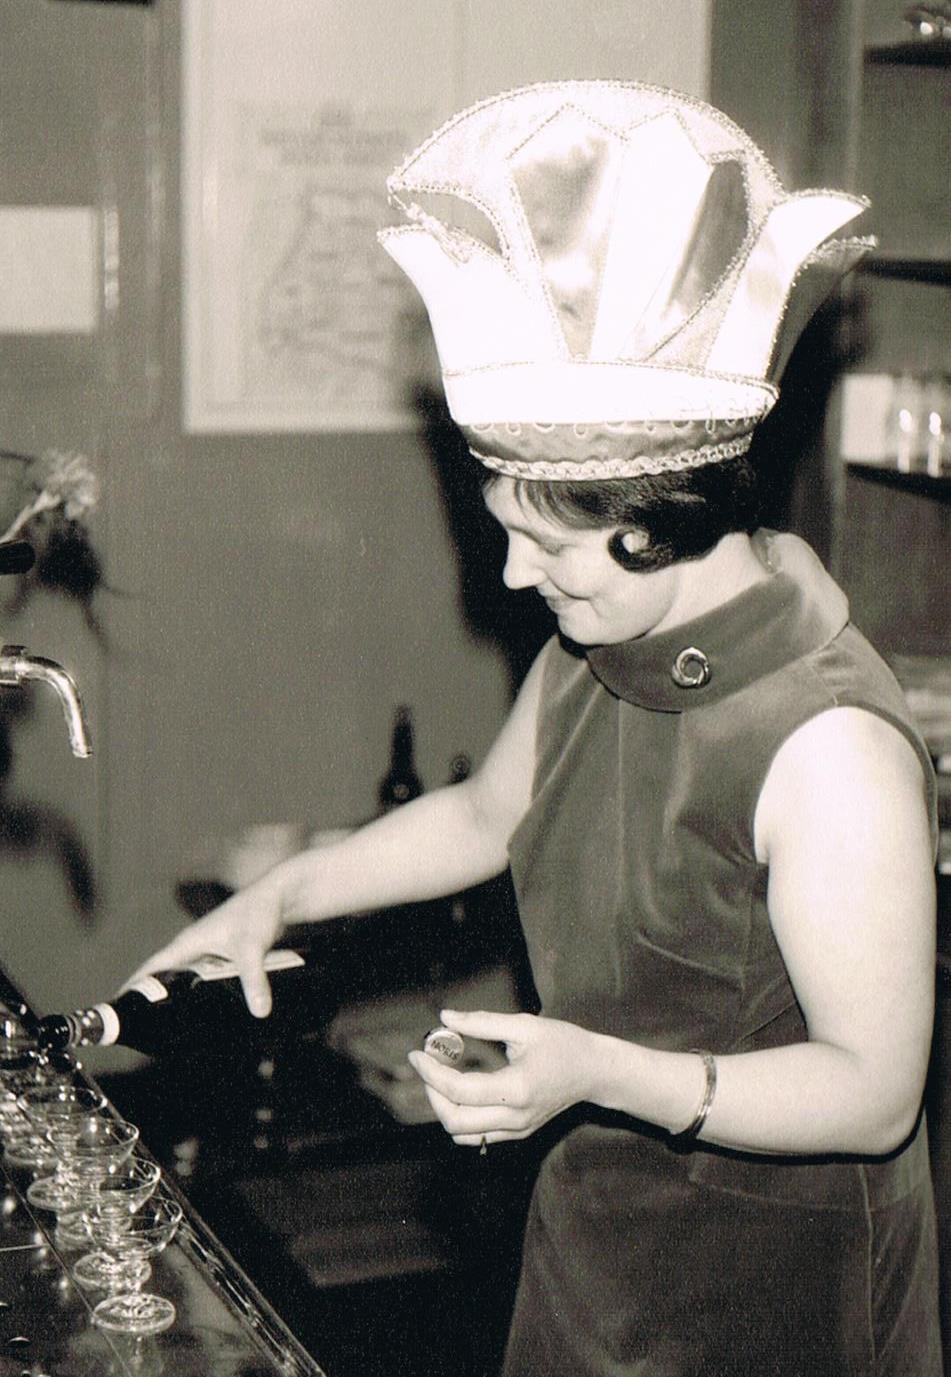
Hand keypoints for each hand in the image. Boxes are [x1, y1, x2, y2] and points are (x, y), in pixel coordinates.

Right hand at [121, 878, 285, 1017]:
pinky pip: (205, 980)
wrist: (281, 897)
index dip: (133, 989)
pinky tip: (204, 1013)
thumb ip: (254, 980)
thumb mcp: (252, 949)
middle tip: (144, 1031)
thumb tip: (259, 1011)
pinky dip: (200, 995)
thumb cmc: (259, 913)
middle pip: (164, 977)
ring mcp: (208, 951)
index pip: (151, 969)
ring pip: (185, 980)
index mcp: (188, 943)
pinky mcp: (224, 956)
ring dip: (177, 998)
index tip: (117, 1011)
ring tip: (169, 1029)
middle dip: (153, 1000)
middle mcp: (193, 947)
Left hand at [407, 1008, 594, 1146]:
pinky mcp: (518, 1134)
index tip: (417, 1053)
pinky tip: (460, 1091)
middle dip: (432, 1093)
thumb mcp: (523, 1026)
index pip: (460, 1091)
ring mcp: (517, 1130)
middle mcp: (516, 1118)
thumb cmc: (563, 1043)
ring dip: (444, 1107)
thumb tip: (445, 1017)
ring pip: (463, 1134)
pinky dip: (460, 1116)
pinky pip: (477, 1136)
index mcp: (517, 1089)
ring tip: (442, 1077)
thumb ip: (481, 1022)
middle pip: (455, 1121)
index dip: (431, 1073)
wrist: (594, 1072)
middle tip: (428, 1065)